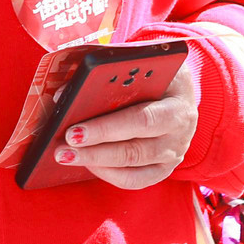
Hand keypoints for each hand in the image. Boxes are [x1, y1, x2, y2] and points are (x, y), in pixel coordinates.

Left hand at [57, 65, 198, 189]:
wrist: (179, 88)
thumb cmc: (153, 72)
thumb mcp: (140, 63)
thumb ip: (107, 72)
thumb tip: (64, 92)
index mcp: (178, 102)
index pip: (141, 120)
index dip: (107, 128)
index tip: (74, 130)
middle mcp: (180, 133)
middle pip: (134, 149)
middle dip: (95, 149)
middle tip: (64, 146)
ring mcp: (173, 154)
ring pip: (132, 167)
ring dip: (96, 162)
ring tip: (67, 156)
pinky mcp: (164, 169)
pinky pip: (135, 180)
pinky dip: (108, 174)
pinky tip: (88, 162)